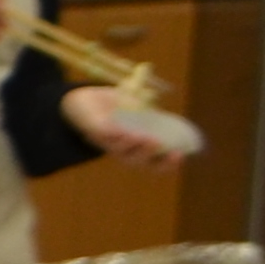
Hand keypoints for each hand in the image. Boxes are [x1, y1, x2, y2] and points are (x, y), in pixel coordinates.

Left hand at [64, 85, 194, 172]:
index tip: (180, 154)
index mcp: (137, 149)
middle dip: (149, 154)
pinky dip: (114, 134)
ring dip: (131, 144)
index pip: (154, 164)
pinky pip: (104, 136)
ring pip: (119, 151)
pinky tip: (123, 130)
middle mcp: (122, 150)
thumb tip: (177, 124)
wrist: (84, 99)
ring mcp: (106, 143)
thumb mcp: (140, 112)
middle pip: (137, 161)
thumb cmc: (117, 107)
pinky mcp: (93, 131)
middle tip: (158, 142)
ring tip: (141, 135)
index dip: (167, 163)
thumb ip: (155, 119)